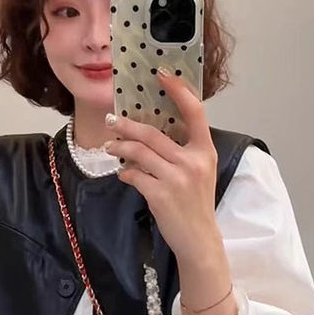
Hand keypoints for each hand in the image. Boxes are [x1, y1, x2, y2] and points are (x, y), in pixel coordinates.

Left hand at [103, 68, 220, 263]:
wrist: (199, 240)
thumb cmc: (196, 205)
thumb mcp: (200, 173)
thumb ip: (183, 152)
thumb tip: (150, 136)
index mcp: (204, 151)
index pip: (194, 111)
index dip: (178, 90)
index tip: (162, 74)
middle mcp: (192, 161)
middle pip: (152, 133)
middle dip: (127, 126)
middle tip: (112, 122)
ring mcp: (176, 178)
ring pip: (139, 152)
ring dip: (119, 147)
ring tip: (109, 147)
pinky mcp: (160, 195)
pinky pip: (134, 176)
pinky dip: (125, 174)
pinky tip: (123, 175)